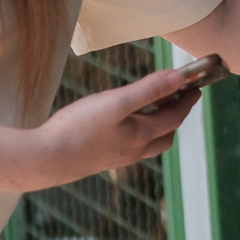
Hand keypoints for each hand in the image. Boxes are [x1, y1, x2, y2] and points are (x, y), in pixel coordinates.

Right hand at [31, 64, 206, 184]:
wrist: (43, 160)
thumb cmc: (78, 129)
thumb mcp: (116, 102)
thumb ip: (149, 89)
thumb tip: (179, 78)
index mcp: (141, 136)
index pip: (174, 118)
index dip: (187, 101)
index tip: (195, 89)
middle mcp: (132, 151)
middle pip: (164, 136)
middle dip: (175, 117)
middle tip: (177, 99)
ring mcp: (115, 158)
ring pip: (146, 145)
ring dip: (155, 128)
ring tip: (150, 109)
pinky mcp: (98, 160)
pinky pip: (127, 148)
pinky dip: (134, 134)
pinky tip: (119, 125)